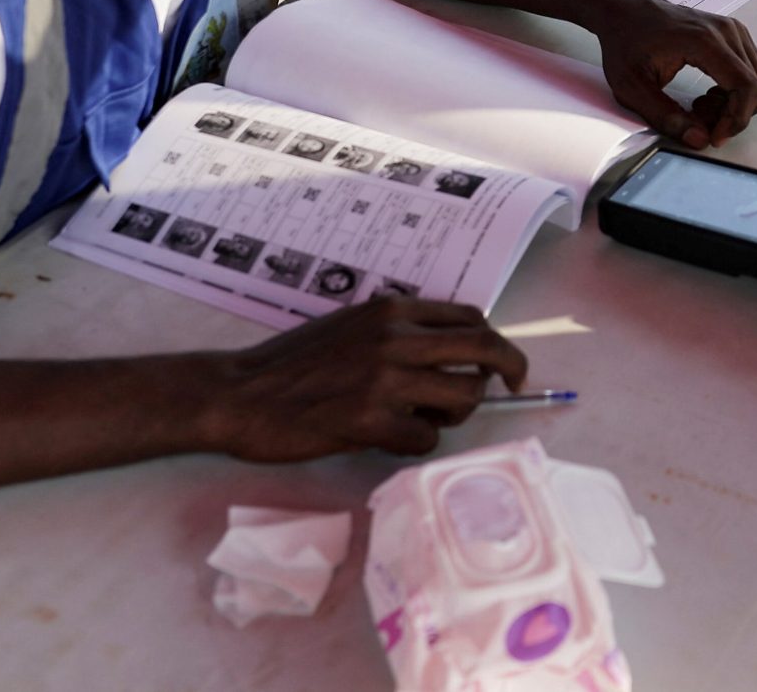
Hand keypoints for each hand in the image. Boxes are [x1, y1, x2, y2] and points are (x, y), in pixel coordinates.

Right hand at [201, 296, 527, 462]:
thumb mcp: (349, 327)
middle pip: (483, 347)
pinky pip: (427, 439)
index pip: (469, 316)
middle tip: (516, 386)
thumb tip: (447, 353)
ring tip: (426, 420)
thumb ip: (395, 332)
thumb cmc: (291, 364)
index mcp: (390, 311)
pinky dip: (417, 443)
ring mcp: (384, 379)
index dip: (495, 340)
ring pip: (463, 396)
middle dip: (510, 367)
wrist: (240, 394)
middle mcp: (394, 338)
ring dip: (456, 414)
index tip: (501, 362)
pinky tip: (389, 439)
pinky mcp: (370, 421)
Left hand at [588, 0, 756, 147]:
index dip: (736, 119)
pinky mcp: (733, 34)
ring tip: (701, 105)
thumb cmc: (627, 41)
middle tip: (700, 119)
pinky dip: (735, 92)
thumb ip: (664, 116)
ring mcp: (733, 30)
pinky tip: (708, 94)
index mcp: (705, 41)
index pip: (746, 86)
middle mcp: (726, 32)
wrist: (626, 10)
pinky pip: (751, 72)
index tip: (715, 137)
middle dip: (733, 115)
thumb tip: (699, 139)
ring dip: (735, 104)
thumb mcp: (632, 87)